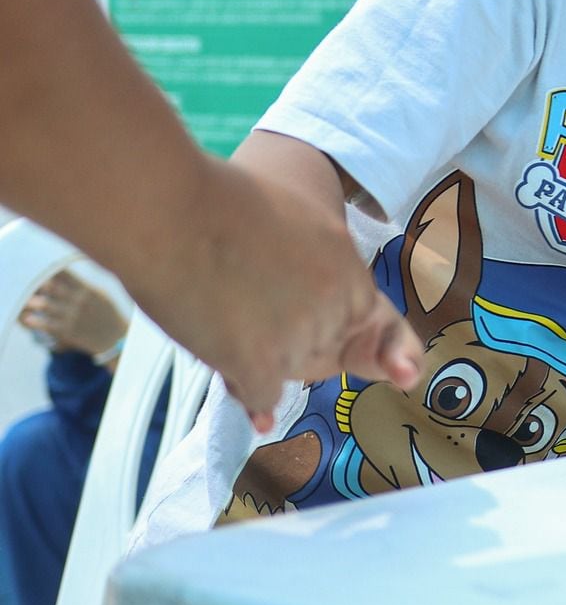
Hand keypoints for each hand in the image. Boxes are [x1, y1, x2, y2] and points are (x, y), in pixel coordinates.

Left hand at [19, 268, 127, 358]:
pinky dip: (34, 321)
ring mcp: (72, 316)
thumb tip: (66, 272)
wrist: (116, 339)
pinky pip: (45, 324)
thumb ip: (83, 285)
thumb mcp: (101, 295)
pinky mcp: (67, 331)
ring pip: (45, 305)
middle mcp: (79, 301)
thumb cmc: (107, 314)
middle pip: (52, 287)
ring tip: (24, 299)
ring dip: (32, 301)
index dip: (49, 269)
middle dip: (36, 282)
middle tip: (23, 280)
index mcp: (88, 290)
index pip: (65, 274)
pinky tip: (27, 318)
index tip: (37, 266)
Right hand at [120, 158, 423, 432]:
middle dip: (287, 339)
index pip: (354, 319)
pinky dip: (242, 385)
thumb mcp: (298, 221)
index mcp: (349, 268)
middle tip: (241, 301)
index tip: (278, 296)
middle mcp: (334, 306)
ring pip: (288, 374)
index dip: (314, 315)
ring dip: (258, 358)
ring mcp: (300, 338)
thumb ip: (318, 262)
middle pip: (321, 349)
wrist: (171, 212)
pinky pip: (262, 397)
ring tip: (220, 313)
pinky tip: (221, 350)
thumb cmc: (220, 206)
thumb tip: (319, 295)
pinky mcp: (259, 365)